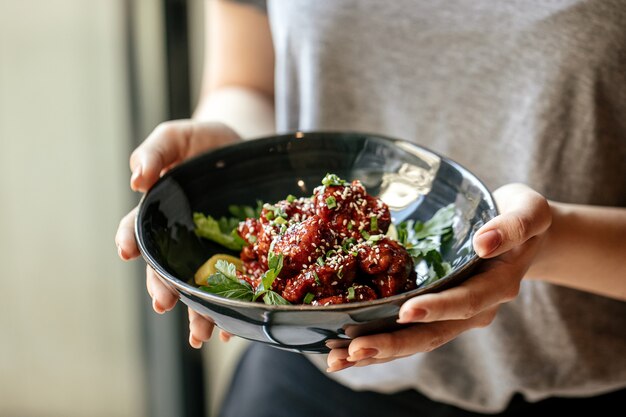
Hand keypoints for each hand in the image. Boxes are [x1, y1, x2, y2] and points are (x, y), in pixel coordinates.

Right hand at [115, 120, 239, 347]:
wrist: (248, 148)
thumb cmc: (205, 142)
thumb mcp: (178, 137)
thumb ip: (156, 151)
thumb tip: (136, 178)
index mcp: (159, 212)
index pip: (137, 229)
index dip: (129, 239)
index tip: (125, 251)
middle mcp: (180, 238)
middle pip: (166, 269)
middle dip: (162, 288)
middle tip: (163, 303)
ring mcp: (208, 251)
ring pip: (197, 287)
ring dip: (196, 313)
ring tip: (200, 335)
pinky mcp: (237, 258)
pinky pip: (231, 288)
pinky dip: (230, 310)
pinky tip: (233, 327)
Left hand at [327, 183, 551, 371]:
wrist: (519, 233)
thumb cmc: (520, 216)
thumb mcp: (530, 212)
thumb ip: (512, 226)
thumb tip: (484, 242)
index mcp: (497, 286)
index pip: (465, 302)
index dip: (437, 309)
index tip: (406, 312)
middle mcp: (474, 309)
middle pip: (433, 334)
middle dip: (393, 344)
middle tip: (353, 351)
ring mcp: (454, 316)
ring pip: (416, 340)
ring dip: (378, 352)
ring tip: (338, 360)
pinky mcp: (436, 312)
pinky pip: (408, 332)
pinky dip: (379, 341)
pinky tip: (345, 350)